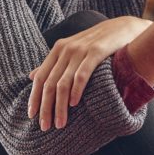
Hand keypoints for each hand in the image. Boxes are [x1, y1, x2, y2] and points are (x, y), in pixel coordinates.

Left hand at [28, 16, 151, 130]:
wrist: (123, 28)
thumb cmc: (97, 43)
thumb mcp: (71, 50)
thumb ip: (52, 64)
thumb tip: (30, 76)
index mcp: (58, 50)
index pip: (40, 77)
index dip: (34, 97)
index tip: (31, 116)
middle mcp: (66, 49)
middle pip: (49, 83)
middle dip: (45, 107)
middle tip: (45, 126)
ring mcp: (80, 50)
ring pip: (63, 83)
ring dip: (60, 106)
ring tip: (60, 123)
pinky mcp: (96, 52)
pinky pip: (81, 74)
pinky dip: (76, 91)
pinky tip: (73, 105)